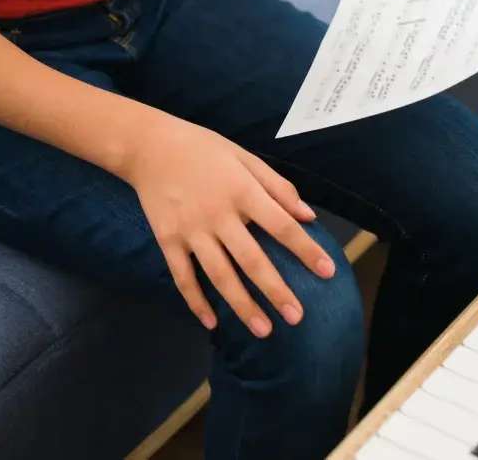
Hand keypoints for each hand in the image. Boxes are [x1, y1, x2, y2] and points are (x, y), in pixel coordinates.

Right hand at [118, 111, 336, 335]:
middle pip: (251, 259)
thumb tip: (308, 216)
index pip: (280, 225)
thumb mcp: (244, 156)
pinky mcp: (167, 240)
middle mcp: (218, 214)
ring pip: (219, 275)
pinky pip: (183, 276)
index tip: (328, 272)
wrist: (149, 146)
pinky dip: (195, 301)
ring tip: (263, 330)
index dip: (305, 249)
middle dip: (276, 290)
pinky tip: (211, 322)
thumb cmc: (203, 149)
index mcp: (241, 190)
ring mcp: (190, 230)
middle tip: (296, 317)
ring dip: (242, 305)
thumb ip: (277, 186)